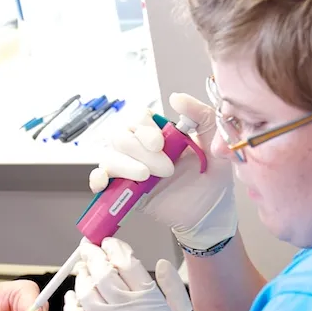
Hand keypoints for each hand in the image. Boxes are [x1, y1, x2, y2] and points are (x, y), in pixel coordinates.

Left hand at [63, 238, 198, 310]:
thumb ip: (172, 286)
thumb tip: (160, 264)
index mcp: (146, 298)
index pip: (124, 261)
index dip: (114, 247)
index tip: (110, 243)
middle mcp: (122, 306)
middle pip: (101, 269)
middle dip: (93, 253)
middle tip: (89, 247)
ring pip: (85, 287)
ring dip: (82, 274)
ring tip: (84, 269)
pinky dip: (70, 300)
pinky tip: (74, 295)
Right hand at [91, 93, 235, 250]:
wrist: (211, 212)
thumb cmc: (212, 176)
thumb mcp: (215, 141)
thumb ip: (200, 115)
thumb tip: (176, 98)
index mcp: (159, 133)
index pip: (137, 118)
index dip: (143, 128)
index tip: (159, 143)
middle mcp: (141, 148)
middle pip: (120, 136)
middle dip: (138, 150)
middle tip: (165, 168)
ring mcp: (130, 169)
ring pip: (110, 157)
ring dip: (124, 165)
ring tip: (146, 177)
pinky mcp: (123, 191)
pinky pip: (100, 180)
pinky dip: (97, 179)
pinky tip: (104, 183)